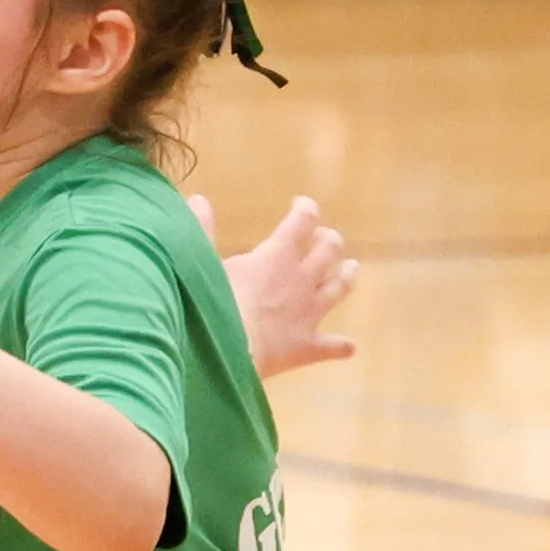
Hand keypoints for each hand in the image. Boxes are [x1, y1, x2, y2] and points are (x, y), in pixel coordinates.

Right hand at [195, 193, 358, 376]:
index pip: (302, 221)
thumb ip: (202, 230)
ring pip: (338, 288)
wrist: (226, 351)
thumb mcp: (202, 261)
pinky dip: (340, 347)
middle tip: (323, 237)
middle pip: (328, 250)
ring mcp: (308, 312)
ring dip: (346, 276)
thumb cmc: (211, 303)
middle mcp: (301, 279)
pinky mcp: (306, 345)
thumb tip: (197, 199)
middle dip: (328, 240)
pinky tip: (349, 348)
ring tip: (351, 268)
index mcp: (277, 255)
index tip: (301, 205)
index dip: (305, 210)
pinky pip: (331, 346)